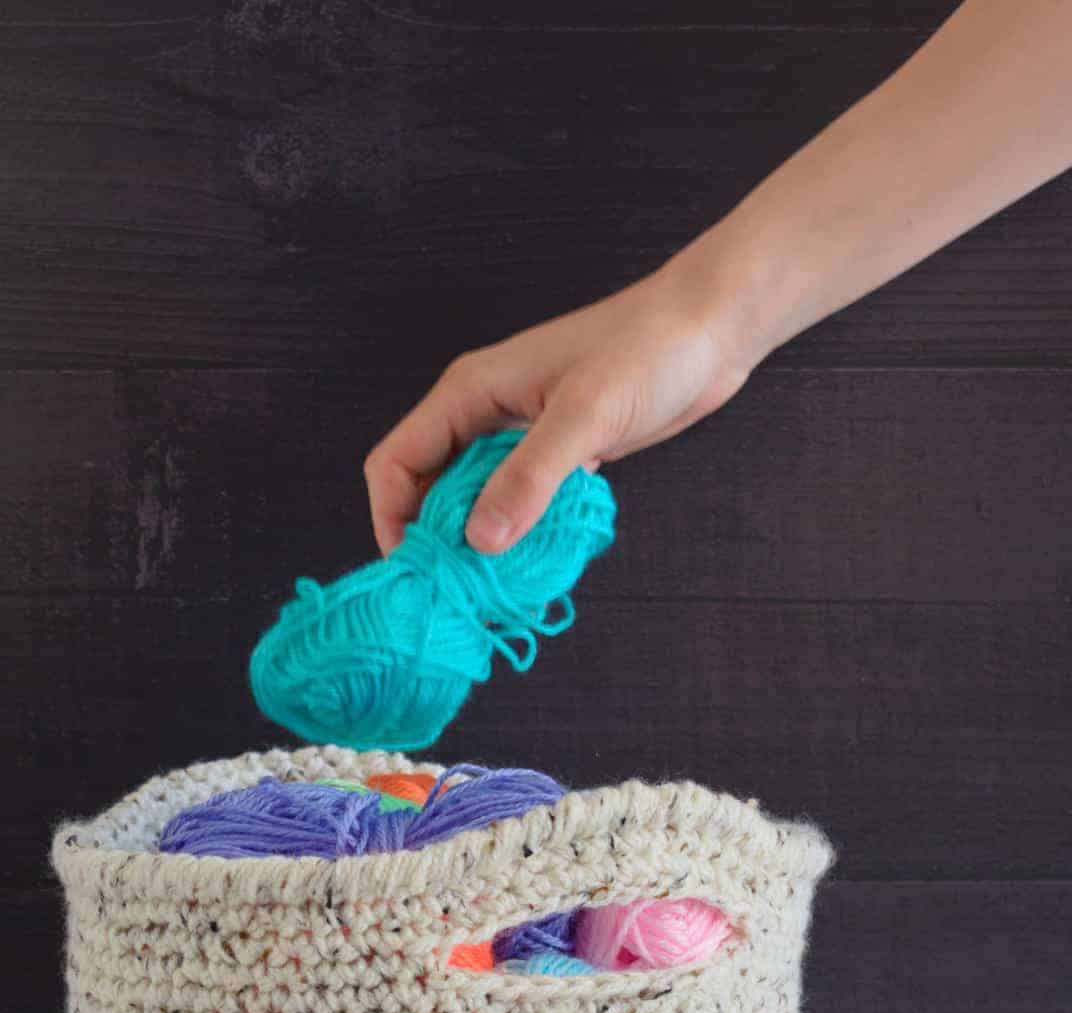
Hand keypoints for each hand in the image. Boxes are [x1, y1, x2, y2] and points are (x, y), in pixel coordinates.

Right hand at [363, 249, 755, 557]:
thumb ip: (531, 477)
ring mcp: (521, 435)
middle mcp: (485, 414)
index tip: (416, 570)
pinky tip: (540, 560)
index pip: (397, 462)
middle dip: (439, 541)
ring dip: (483, 542)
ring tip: (499, 586)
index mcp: (471, 393)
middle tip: (460, 592)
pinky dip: (523, 532)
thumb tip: (480, 540)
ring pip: (477, 500)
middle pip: (430, 489)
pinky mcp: (558, 453)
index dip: (393, 519)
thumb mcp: (585, 415)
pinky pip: (521, 501)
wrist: (712, 329)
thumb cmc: (648, 351)